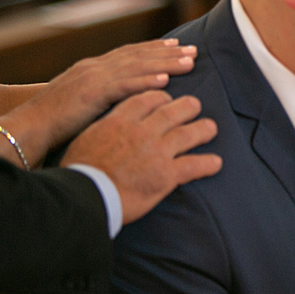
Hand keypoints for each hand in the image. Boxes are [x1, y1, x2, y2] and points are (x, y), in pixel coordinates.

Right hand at [3, 39, 197, 165]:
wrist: (29, 126)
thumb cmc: (54, 120)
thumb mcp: (82, 100)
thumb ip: (102, 94)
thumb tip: (124, 97)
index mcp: (92, 68)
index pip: (129, 54)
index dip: (154, 49)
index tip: (177, 46)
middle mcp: (95, 67)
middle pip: (139, 56)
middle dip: (168, 53)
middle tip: (194, 50)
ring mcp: (93, 78)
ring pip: (137, 67)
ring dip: (165, 63)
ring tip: (189, 62)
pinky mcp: (91, 93)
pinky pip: (124, 85)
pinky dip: (145, 81)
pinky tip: (165, 80)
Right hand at [61, 91, 220, 224]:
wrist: (82, 197)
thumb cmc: (78, 172)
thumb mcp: (86, 139)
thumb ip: (106, 128)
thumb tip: (110, 126)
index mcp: (120, 121)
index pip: (147, 99)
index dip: (161, 96)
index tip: (167, 99)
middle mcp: (142, 131)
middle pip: (173, 111)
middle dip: (188, 106)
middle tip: (195, 106)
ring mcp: (157, 152)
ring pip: (188, 133)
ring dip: (203, 129)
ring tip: (211, 129)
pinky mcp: (166, 175)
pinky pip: (194, 165)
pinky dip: (208, 164)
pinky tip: (216, 163)